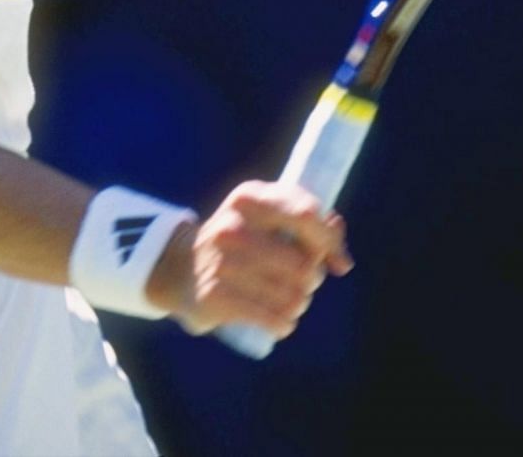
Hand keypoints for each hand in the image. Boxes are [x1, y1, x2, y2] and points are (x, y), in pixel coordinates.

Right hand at [147, 181, 353, 336]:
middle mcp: (233, 226)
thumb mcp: (267, 220)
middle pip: (304, 264)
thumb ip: (309, 226)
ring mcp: (221, 262)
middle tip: (300, 283)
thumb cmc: (239, 244)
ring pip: (293, 295)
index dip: (330, 242)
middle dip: (311, 280)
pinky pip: (274, 318)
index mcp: (249, 198)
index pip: (307, 214)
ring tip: (287, 302)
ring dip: (298, 305)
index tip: (336, 261)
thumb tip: (342, 257)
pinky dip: (284, 324)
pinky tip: (279, 322)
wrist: (181, 270)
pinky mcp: (216, 296)